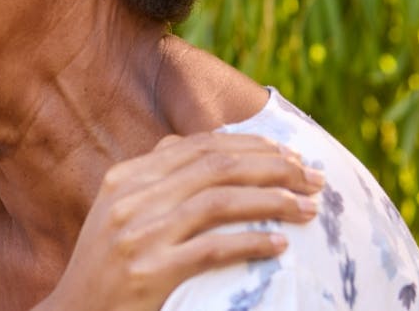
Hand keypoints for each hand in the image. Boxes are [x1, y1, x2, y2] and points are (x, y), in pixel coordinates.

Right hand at [32, 132, 324, 310]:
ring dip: (273, 202)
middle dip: (272, 168)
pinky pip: (213, 249)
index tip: (289, 154)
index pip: (197, 147)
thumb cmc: (105, 268)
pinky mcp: (149, 271)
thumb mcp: (118, 214)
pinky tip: (280, 247)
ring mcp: (138, 234)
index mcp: (124, 178)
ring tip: (308, 209)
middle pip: (215, 167)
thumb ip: (155, 182)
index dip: (250, 146)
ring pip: (219, 202)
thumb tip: (201, 148)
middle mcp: (129, 198)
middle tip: (313, 179)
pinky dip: (251, 243)